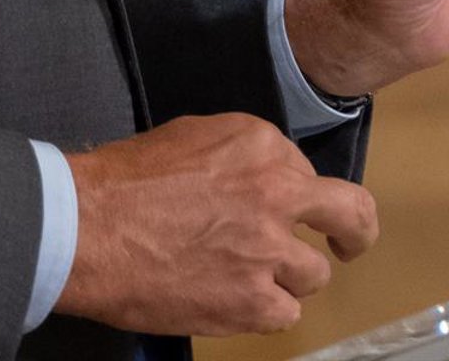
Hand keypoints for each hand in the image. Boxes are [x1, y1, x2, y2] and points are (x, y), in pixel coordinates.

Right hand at [57, 112, 378, 335]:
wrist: (93, 228)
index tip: (276, 205)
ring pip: (315, 274)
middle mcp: (277, 192)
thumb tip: (257, 177)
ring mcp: (270, 249)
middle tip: (347, 243)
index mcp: (261, 144)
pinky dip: (265, 309)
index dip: (290, 192)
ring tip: (248, 276)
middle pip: (350, 213)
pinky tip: (234, 298)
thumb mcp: (191, 137)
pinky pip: (286, 312)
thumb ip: (239, 156)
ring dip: (288, 276)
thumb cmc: (128, 180)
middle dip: (355, 231)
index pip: (304, 172)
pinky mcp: (254, 300)